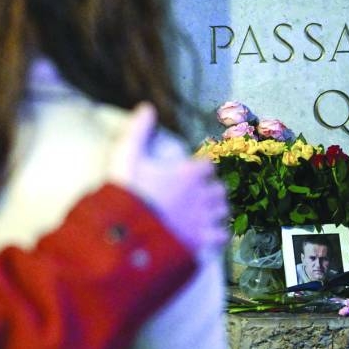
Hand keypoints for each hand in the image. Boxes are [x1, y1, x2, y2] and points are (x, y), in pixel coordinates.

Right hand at [109, 103, 228, 261]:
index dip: (201, 168)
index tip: (191, 171)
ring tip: (204, 213)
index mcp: (188, 173)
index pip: (208, 165)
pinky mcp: (202, 242)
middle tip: (197, 194)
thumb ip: (138, 131)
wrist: (126, 236)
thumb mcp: (125, 157)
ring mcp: (204, 219)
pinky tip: (206, 235)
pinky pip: (222, 236)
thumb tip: (147, 107)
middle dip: (210, 189)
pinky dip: (217, 234)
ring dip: (215, 210)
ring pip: (223, 211)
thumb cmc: (126, 194)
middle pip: (219, 188)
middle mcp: (201, 195)